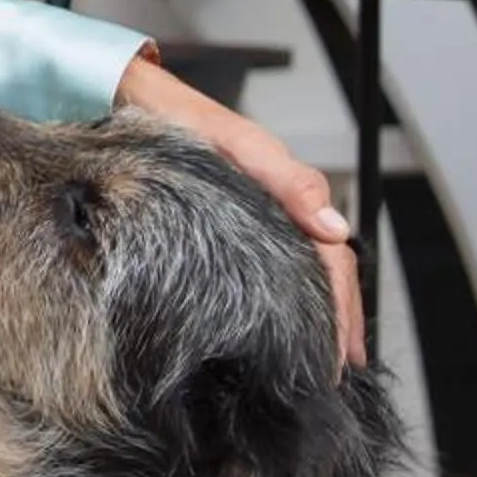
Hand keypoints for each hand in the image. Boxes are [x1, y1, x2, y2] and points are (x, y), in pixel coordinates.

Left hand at [115, 52, 366, 367]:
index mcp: (289, 195)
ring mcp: (254, 221)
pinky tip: (277, 324)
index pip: (332, 261)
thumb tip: (334, 229)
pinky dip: (282, 300)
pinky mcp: (225, 228)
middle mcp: (277, 211)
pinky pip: (266, 267)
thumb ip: (289, 182)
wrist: (136, 103)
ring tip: (318, 360)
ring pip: (300, 274)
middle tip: (336, 374)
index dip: (340, 310)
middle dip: (337, 324)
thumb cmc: (184, 122)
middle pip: (325, 275)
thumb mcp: (241, 146)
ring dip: (316, 316)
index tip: (340, 354)